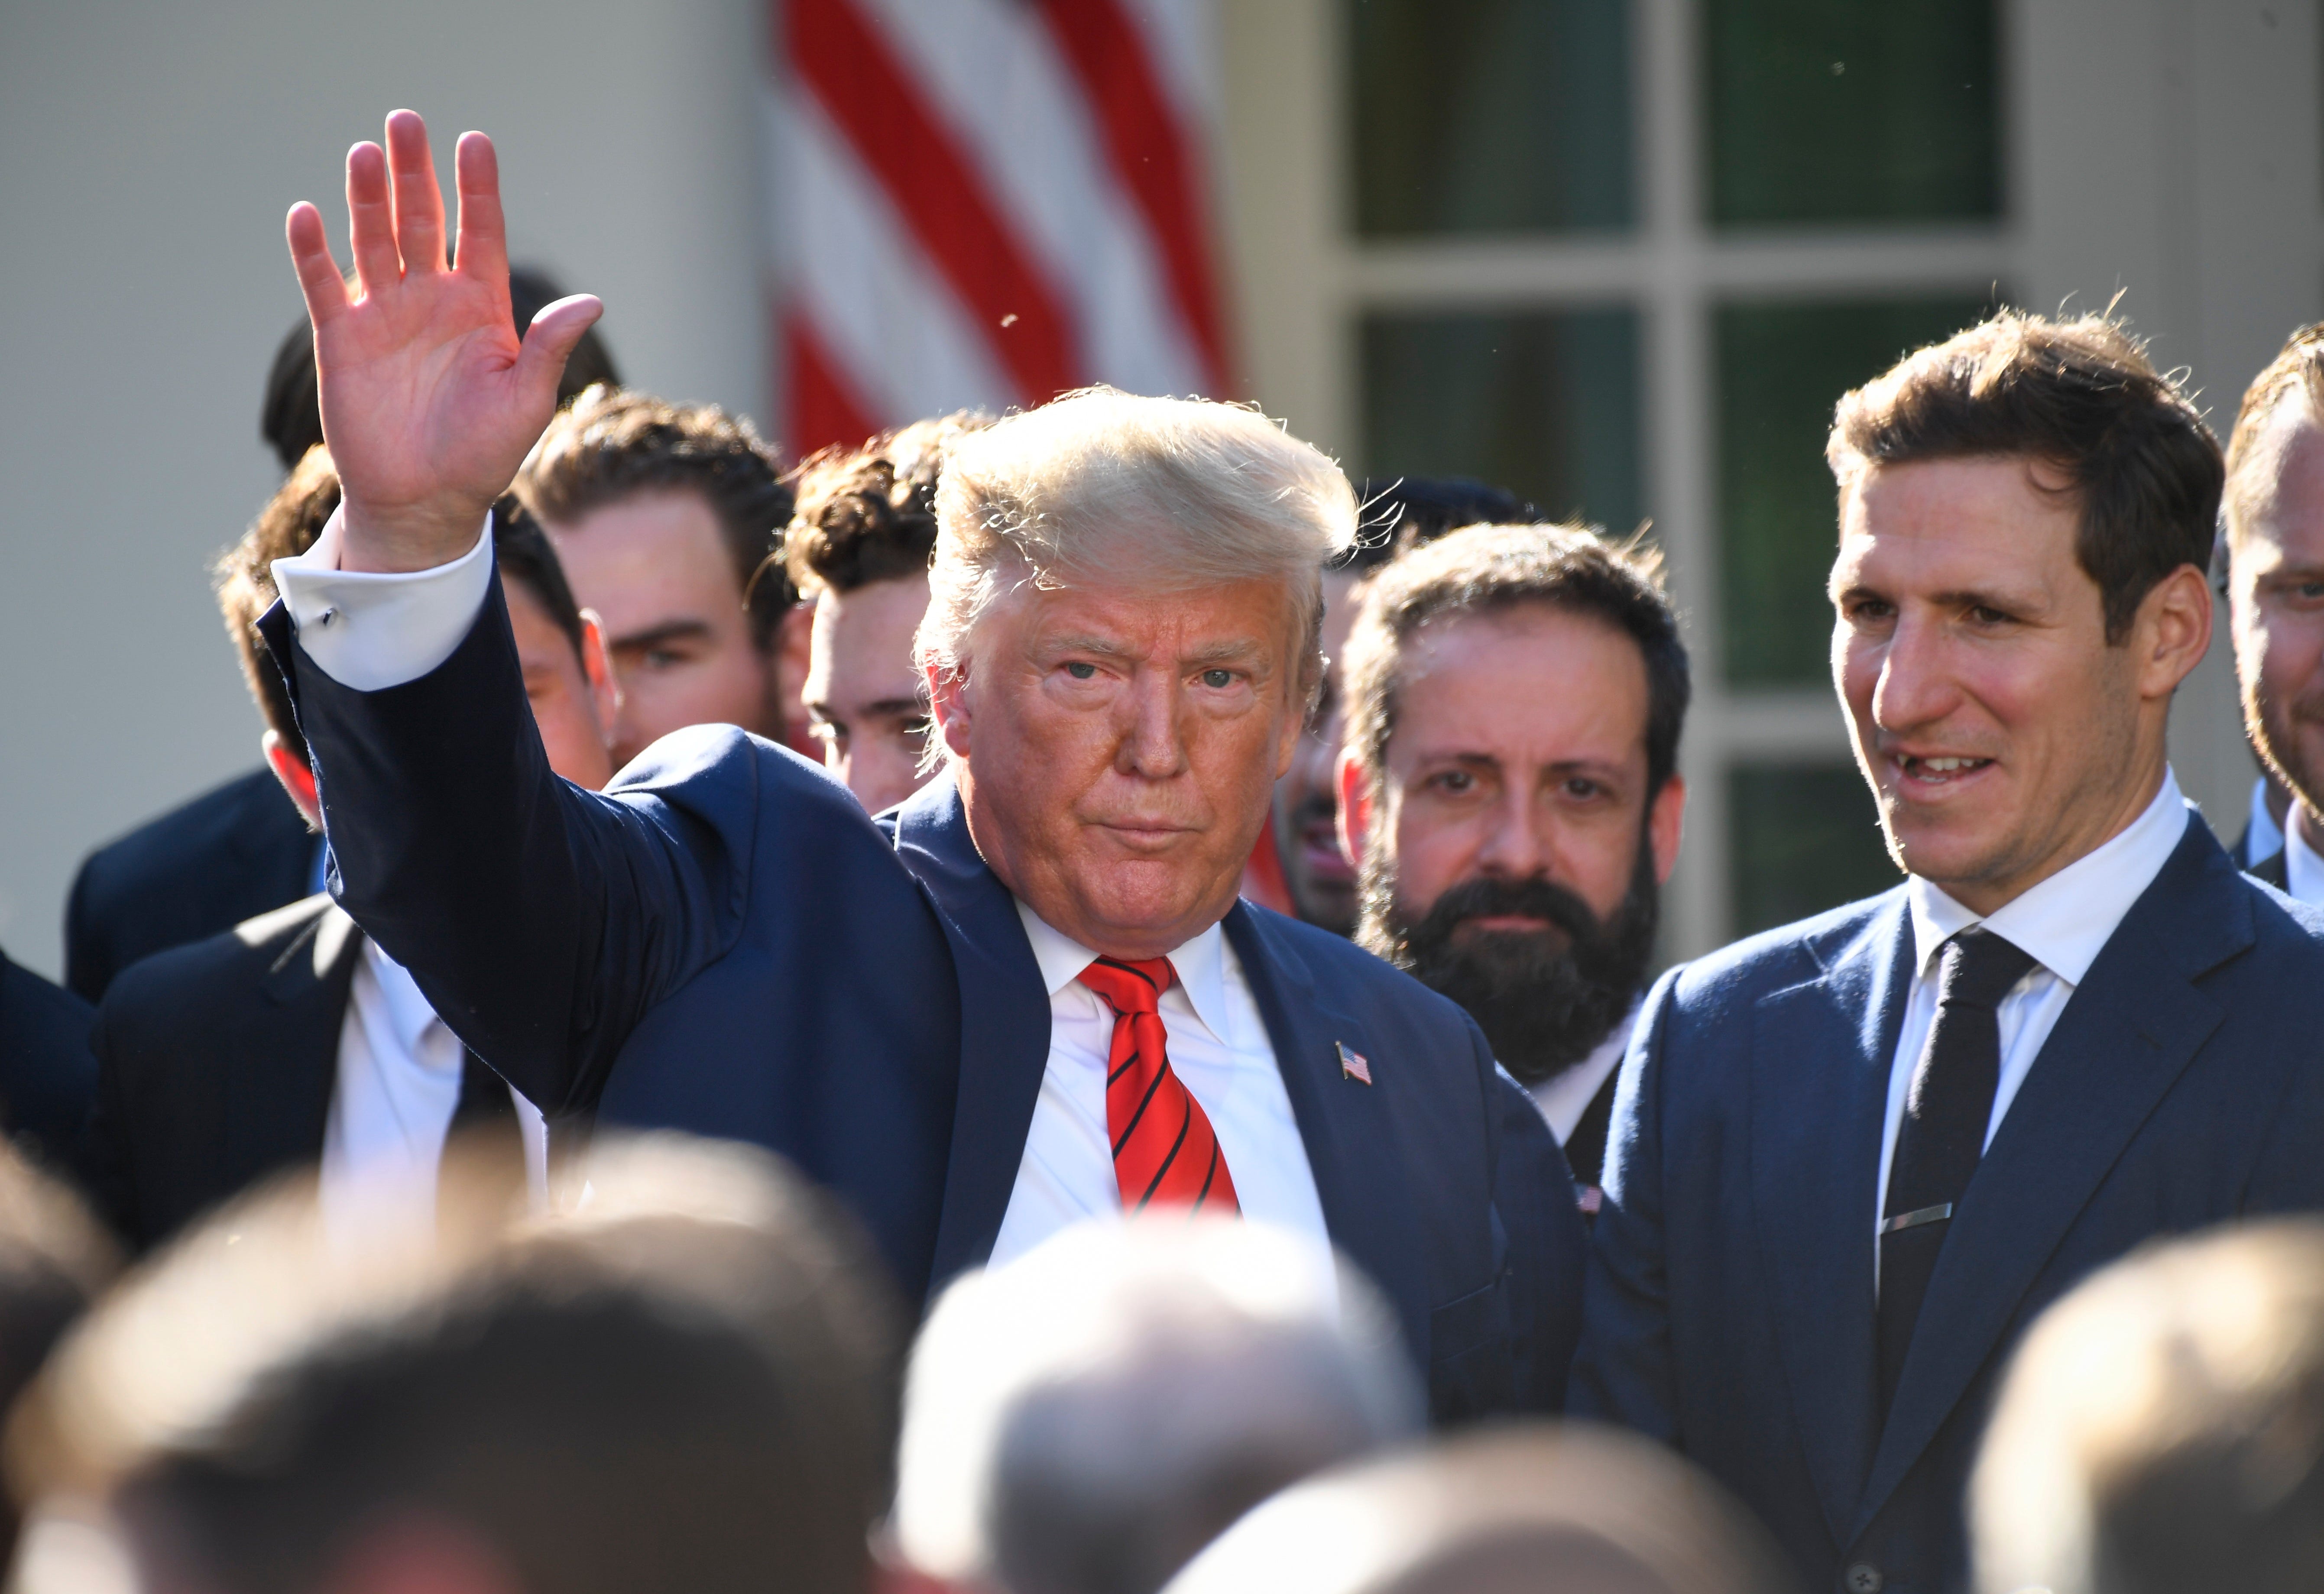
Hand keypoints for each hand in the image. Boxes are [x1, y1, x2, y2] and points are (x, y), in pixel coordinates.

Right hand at [285, 110, 601, 571]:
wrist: (427, 502)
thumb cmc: (484, 456)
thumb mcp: (526, 402)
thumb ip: (549, 349)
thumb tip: (591, 303)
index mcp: (483, 308)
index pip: (481, 233)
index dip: (477, 188)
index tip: (475, 141)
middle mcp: (433, 300)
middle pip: (423, 221)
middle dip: (414, 173)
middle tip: (405, 121)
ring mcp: (386, 315)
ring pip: (375, 241)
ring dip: (368, 198)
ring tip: (366, 153)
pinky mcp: (344, 338)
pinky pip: (325, 285)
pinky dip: (313, 251)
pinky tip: (308, 213)